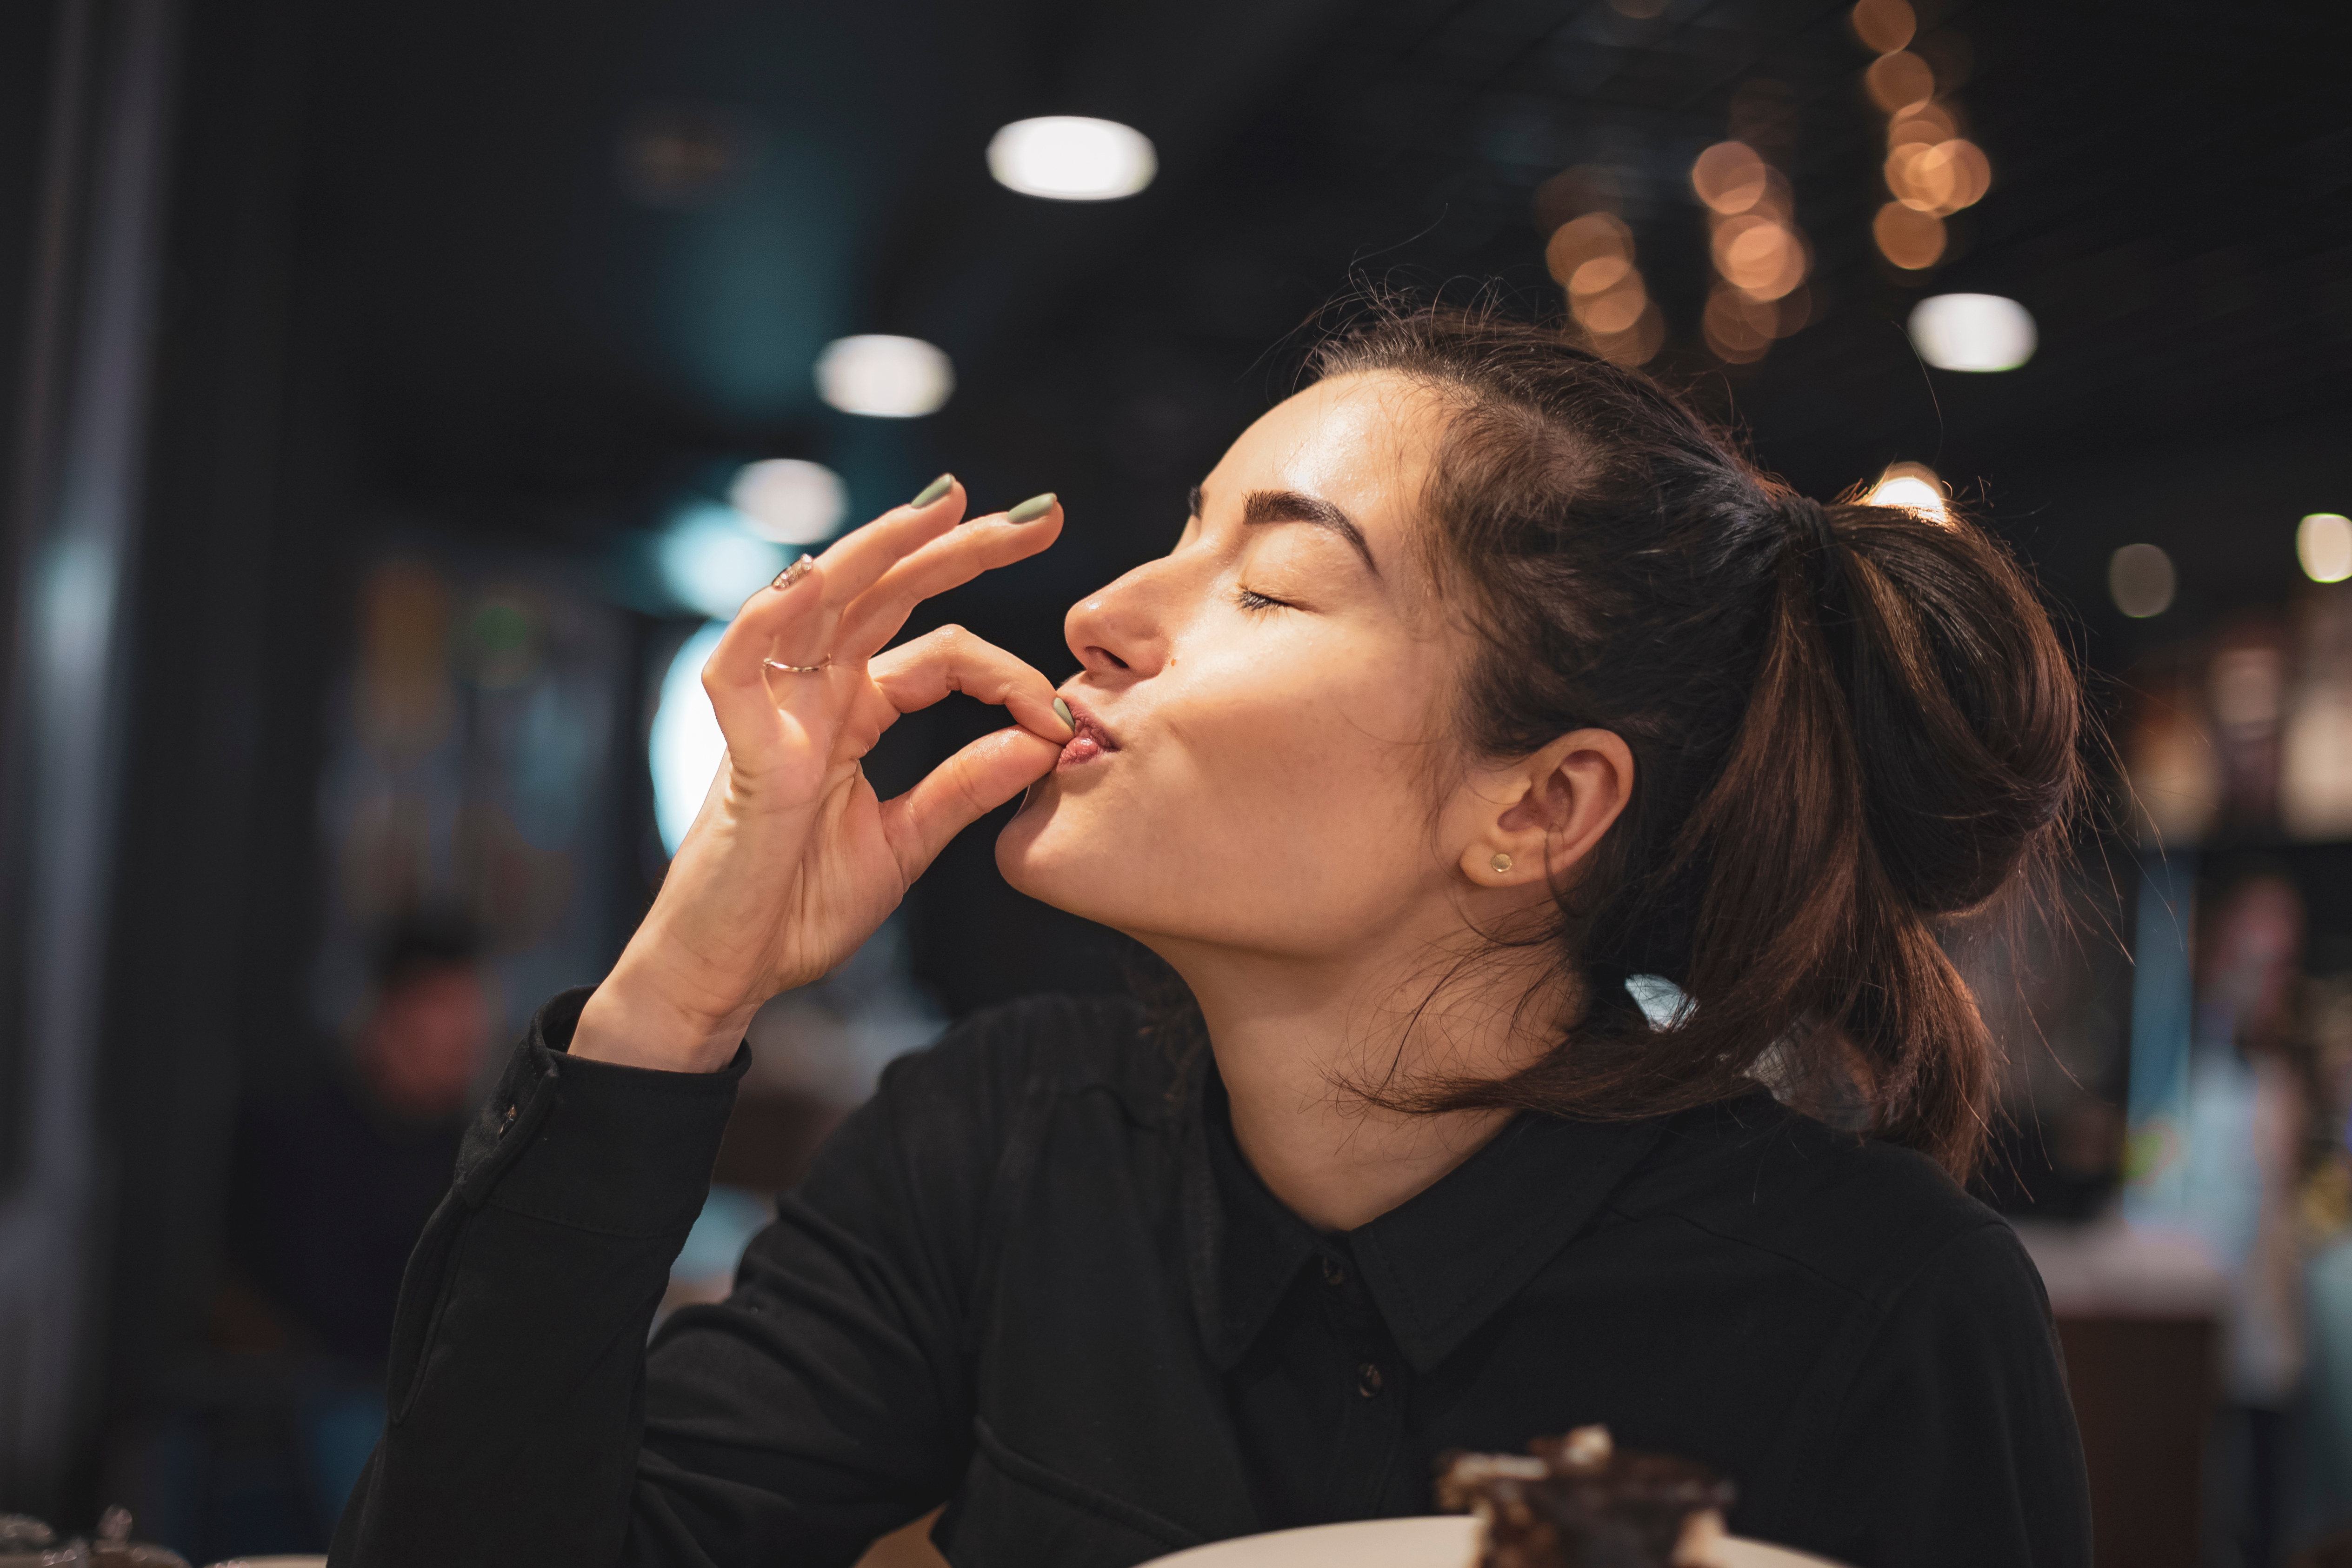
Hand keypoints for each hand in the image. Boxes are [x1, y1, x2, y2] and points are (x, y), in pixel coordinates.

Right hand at [572, 481, 1070, 1071]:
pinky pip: (740, 666)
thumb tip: (1046, 739)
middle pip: (889, 595)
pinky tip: (814, 575)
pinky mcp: (739, 750)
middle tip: (1043, 513)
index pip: (944, 655)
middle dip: (962, 546)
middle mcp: (814, 696)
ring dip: (880, 548)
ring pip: (823, 602)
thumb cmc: (798, 910)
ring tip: (941, 505)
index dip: (1012, 676)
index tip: (1064, 715)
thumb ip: (968, 787)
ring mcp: (773, 714)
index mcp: (856, 713)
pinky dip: (770, 617)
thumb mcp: (907, 844)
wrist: (731, 975)